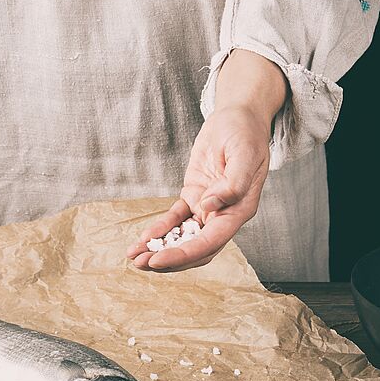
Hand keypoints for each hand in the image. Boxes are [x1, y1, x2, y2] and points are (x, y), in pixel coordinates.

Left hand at [127, 50, 286, 270]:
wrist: (238, 118)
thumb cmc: (245, 133)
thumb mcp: (244, 154)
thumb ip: (233, 184)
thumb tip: (208, 206)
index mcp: (239, 211)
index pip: (210, 242)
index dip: (184, 254)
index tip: (158, 260)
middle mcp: (223, 215)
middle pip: (195, 249)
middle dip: (168, 259)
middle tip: (140, 263)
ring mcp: (208, 208)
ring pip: (183, 237)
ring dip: (160, 248)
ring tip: (134, 256)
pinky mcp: (194, 196)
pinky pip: (175, 218)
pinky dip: (160, 228)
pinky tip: (144, 236)